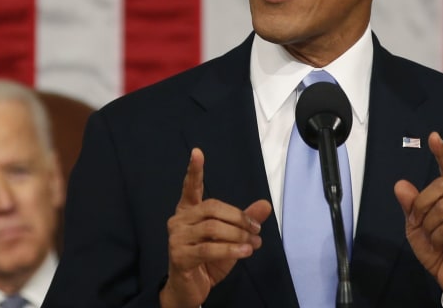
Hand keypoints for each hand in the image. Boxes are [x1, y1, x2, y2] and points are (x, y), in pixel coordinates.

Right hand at [160, 148, 272, 307]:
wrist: (189, 291)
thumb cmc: (208, 261)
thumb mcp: (231, 239)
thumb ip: (245, 220)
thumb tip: (266, 204)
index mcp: (188, 212)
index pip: (190, 188)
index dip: (194, 171)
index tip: (197, 152)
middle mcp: (178, 221)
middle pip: (212, 208)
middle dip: (239, 217)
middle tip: (257, 229)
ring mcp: (176, 238)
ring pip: (212, 228)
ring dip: (238, 235)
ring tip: (254, 243)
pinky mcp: (179, 256)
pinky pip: (209, 248)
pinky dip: (231, 249)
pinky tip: (246, 252)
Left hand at [394, 132, 442, 307]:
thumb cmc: (437, 248)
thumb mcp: (416, 225)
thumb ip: (411, 205)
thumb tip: (400, 184)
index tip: (434, 136)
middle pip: (441, 185)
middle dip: (421, 203)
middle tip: (418, 221)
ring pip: (442, 207)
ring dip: (428, 225)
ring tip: (433, 237)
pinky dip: (436, 238)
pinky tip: (442, 246)